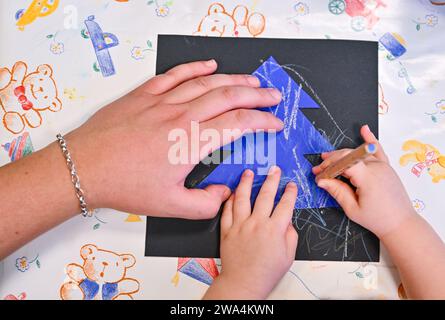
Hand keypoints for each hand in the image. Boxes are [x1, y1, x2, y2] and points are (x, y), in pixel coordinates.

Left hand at [65, 60, 282, 217]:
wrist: (84, 167)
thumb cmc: (125, 186)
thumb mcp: (170, 206)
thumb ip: (206, 204)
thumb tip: (225, 193)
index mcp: (191, 141)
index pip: (239, 124)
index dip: (263, 122)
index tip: (275, 124)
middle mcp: (181, 115)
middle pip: (228, 96)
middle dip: (257, 94)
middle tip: (273, 95)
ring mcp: (162, 101)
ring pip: (207, 82)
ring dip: (234, 79)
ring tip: (252, 80)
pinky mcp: (144, 94)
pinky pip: (175, 75)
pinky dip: (195, 67)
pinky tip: (210, 65)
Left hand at [204, 167, 297, 299]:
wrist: (244, 282)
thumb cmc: (266, 272)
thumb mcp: (288, 255)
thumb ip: (290, 235)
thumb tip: (287, 221)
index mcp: (274, 229)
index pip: (285, 205)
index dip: (290, 193)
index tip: (291, 185)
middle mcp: (257, 224)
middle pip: (265, 195)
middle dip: (272, 180)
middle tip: (274, 170)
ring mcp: (240, 225)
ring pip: (243, 198)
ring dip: (247, 183)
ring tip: (249, 172)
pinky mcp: (227, 230)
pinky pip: (227, 211)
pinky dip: (230, 200)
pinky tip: (233, 192)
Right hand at [313, 125, 416, 237]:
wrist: (401, 224)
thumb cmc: (378, 220)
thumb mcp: (352, 209)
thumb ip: (337, 192)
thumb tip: (322, 181)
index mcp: (368, 178)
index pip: (343, 163)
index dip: (328, 167)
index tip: (318, 175)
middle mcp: (376, 168)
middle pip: (348, 156)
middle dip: (331, 162)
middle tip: (318, 171)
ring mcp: (383, 166)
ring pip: (357, 154)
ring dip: (341, 155)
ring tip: (327, 158)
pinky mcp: (387, 167)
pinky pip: (377, 150)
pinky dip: (370, 140)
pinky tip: (364, 130)